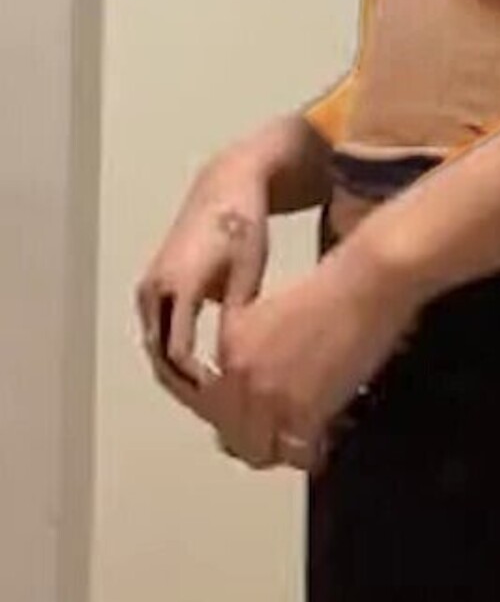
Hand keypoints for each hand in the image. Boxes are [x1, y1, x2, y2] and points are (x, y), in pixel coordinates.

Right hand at [136, 153, 269, 417]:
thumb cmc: (244, 227)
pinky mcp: (153, 287)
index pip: (178, 354)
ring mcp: (149, 288)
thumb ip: (236, 321)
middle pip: (161, 357)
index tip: (225, 407)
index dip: (199, 386)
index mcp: (177, 286)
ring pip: (157, 347)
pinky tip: (205, 373)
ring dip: (179, 376)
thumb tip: (236, 368)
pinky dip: (175, 356)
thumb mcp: (247, 274)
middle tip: (220, 416)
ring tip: (213, 402)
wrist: (225, 186)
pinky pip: (159, 332)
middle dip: (187, 388)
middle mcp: (154, 289)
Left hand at [211, 237, 420, 472]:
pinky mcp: (302, 412)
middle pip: (231, 433)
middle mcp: (240, 370)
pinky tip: (327, 442)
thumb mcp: (276, 313)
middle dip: (256, 440)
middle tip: (282, 439)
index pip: (213, 402)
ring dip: (282, 450)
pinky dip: (312, 455)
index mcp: (231, 341)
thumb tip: (268, 387)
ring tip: (307, 444)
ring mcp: (269, 395)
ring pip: (259, 450)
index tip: (254, 424)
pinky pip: (298, 455)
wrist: (370, 280)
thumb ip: (257, 351)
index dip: (236, 418)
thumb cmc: (338, 285)